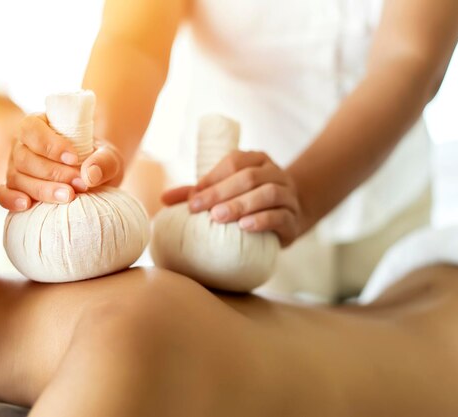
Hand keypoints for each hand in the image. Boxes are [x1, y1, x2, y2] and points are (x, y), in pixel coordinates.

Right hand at [0, 113, 123, 210]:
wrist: (92, 177)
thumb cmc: (97, 159)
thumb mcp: (109, 156)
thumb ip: (104, 161)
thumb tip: (90, 175)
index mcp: (39, 125)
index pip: (32, 129)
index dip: (50, 144)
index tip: (74, 158)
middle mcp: (22, 145)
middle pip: (25, 158)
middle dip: (53, 173)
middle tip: (80, 184)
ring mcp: (15, 167)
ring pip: (17, 178)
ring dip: (42, 189)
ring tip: (69, 197)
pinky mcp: (15, 188)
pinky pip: (3, 194)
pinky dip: (11, 200)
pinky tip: (27, 206)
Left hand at [162, 151, 301, 246]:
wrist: (289, 216)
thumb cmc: (248, 200)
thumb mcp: (224, 192)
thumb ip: (197, 193)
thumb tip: (164, 199)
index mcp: (257, 159)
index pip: (235, 162)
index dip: (212, 178)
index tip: (192, 198)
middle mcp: (275, 173)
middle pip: (249, 177)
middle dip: (222, 192)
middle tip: (200, 209)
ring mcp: (288, 195)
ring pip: (268, 194)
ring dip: (241, 205)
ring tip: (219, 217)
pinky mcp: (293, 219)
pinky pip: (281, 216)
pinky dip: (262, 220)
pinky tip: (245, 227)